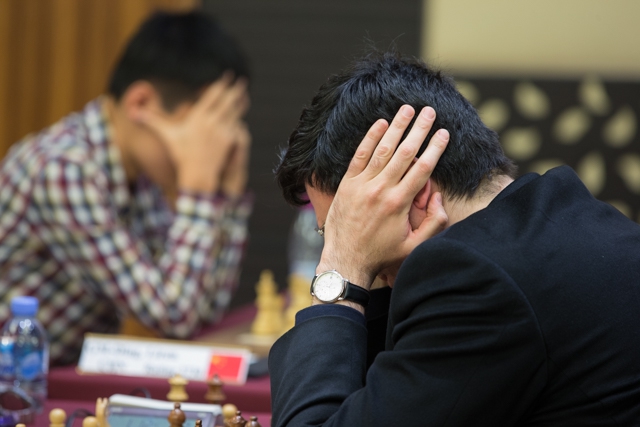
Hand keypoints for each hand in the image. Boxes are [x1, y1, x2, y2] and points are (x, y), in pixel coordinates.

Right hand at [139, 75, 248, 192]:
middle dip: (234, 90)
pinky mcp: (229, 140)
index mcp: (197, 117)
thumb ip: (153, 122)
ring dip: (240, 101)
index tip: (227, 75)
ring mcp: (222, 131)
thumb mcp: (167, 135)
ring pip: (234, 112)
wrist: (196, 174)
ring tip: (244, 91)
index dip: (220, 85)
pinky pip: (237, 125)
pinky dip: (239, 117)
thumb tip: (134, 113)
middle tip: (241, 80)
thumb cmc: (180, 154)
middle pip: (226, 101)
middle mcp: (211, 122)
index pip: (212, 96)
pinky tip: (242, 111)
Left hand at [317, 105, 449, 288]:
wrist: (346, 260)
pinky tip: (380, 123)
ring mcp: (362, 185)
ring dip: (396, 127)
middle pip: (404, 153)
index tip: (444, 132)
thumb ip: (434, 223)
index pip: (422, 168)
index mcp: (399, 203)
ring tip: (407, 109)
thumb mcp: (414, 246)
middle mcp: (381, 190)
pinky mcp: (347, 184)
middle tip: (429, 111)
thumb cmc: (382, 254)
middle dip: (419, 129)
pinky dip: (370, 138)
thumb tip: (439, 197)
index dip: (435, 148)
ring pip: (382, 150)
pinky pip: (359, 156)